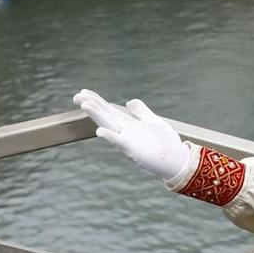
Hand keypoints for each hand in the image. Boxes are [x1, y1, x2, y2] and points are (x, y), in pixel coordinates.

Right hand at [75, 89, 193, 184]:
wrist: (177, 160)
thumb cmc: (165, 142)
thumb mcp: (152, 121)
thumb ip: (140, 111)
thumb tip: (128, 101)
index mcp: (128, 124)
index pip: (109, 109)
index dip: (96, 100)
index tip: (83, 92)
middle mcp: (124, 131)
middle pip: (105, 115)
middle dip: (91, 105)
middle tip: (76, 96)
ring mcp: (127, 139)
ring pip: (108, 125)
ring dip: (97, 115)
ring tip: (84, 105)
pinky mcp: (132, 149)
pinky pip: (119, 141)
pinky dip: (110, 136)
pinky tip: (100, 132)